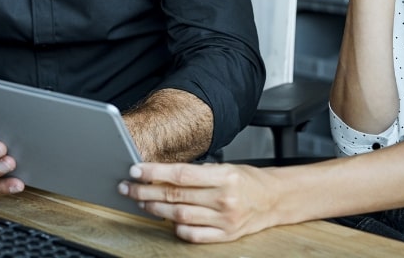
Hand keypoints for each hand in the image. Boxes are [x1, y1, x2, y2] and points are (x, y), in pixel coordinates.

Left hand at [118, 161, 279, 242]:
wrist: (275, 200)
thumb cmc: (248, 180)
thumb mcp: (226, 167)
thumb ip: (197, 173)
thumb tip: (162, 174)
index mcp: (225, 176)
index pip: (181, 174)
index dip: (154, 172)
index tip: (135, 170)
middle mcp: (224, 199)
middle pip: (175, 196)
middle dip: (146, 191)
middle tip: (128, 187)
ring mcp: (224, 220)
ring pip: (179, 216)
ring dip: (156, 209)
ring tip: (142, 201)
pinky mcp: (225, 236)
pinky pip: (193, 235)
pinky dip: (177, 228)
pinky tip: (167, 221)